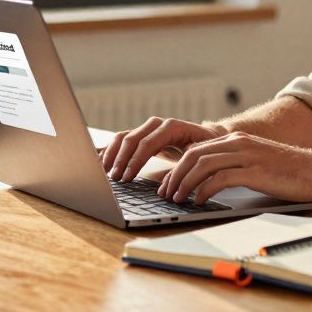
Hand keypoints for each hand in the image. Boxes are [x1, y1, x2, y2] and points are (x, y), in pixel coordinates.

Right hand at [101, 116, 223, 182]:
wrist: (208, 136)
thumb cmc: (204, 148)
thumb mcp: (199, 157)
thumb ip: (183, 168)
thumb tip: (166, 187)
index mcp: (171, 127)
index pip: (148, 143)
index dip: (135, 161)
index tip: (127, 177)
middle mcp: (157, 124)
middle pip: (132, 139)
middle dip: (121, 160)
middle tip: (114, 178)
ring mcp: (147, 128)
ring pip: (123, 137)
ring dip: (112, 154)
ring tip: (104, 172)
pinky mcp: (142, 134)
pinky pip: (122, 139)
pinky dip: (111, 150)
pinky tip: (102, 162)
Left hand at [157, 132, 311, 205]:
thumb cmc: (292, 172)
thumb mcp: (258, 163)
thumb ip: (237, 167)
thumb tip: (211, 183)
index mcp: (238, 140)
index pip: (196, 149)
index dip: (177, 166)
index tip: (168, 183)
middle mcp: (239, 143)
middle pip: (193, 155)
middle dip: (174, 175)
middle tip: (165, 193)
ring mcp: (247, 156)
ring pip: (202, 164)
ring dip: (184, 183)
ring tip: (177, 199)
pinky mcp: (255, 171)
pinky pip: (220, 179)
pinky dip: (204, 190)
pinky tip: (199, 201)